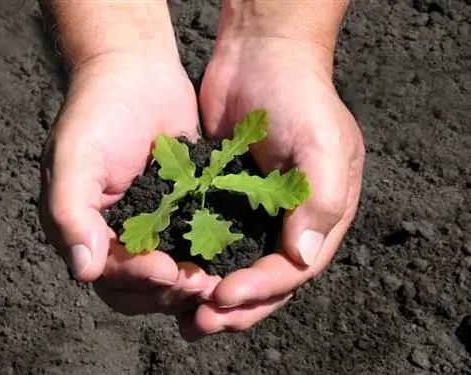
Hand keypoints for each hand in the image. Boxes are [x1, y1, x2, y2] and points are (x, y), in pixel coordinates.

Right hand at [39, 53, 219, 315]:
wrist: (137, 73)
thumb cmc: (99, 111)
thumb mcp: (74, 157)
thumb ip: (69, 211)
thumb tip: (83, 270)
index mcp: (87, 230)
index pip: (109, 276)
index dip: (137, 280)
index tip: (167, 270)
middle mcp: (118, 235)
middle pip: (141, 288)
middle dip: (167, 290)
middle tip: (200, 283)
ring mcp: (153, 224)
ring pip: (170, 275)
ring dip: (190, 283)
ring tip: (217, 279)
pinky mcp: (183, 209)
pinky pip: (192, 244)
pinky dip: (207, 257)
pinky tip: (228, 258)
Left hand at [178, 37, 364, 338]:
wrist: (260, 55)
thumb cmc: (299, 95)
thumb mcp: (323, 143)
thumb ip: (321, 200)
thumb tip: (301, 258)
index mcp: (320, 214)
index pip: (294, 268)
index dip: (262, 289)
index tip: (225, 297)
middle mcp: (289, 220)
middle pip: (265, 279)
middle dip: (235, 306)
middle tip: (201, 322)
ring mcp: (255, 210)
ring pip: (237, 266)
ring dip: (213, 294)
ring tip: (185, 316)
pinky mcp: (224, 198)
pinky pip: (212, 239)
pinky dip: (197, 261)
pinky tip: (175, 276)